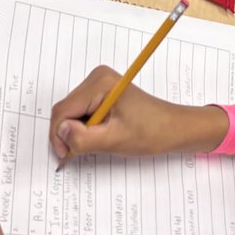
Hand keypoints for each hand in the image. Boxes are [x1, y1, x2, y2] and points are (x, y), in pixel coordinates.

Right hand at [50, 66, 197, 161]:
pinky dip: (85, 127)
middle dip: (70, 133)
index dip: (59, 135)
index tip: (66, 156)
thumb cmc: (152, 132)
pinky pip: (82, 112)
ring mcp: (99, 84)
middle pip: (66, 110)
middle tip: (83, 151)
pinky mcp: (102, 93)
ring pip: (72, 113)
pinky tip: (100, 135)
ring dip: (78, 131)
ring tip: (99, 141)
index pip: (63, 110)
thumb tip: (61, 134)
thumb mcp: (115, 140)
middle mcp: (97, 78)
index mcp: (100, 83)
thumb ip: (84, 138)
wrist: (174, 128)